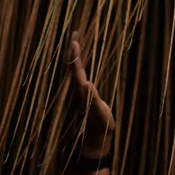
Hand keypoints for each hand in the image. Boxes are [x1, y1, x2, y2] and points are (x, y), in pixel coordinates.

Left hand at [68, 31, 114, 157]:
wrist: (95, 141)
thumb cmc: (100, 128)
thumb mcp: (100, 114)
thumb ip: (93, 99)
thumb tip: (87, 84)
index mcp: (82, 92)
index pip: (76, 69)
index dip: (75, 55)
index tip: (75, 39)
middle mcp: (78, 91)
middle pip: (73, 67)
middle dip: (74, 50)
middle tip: (75, 33)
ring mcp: (80, 94)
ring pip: (75, 71)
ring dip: (76, 56)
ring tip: (77, 42)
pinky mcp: (85, 97)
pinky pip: (80, 76)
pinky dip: (80, 65)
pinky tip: (82, 62)